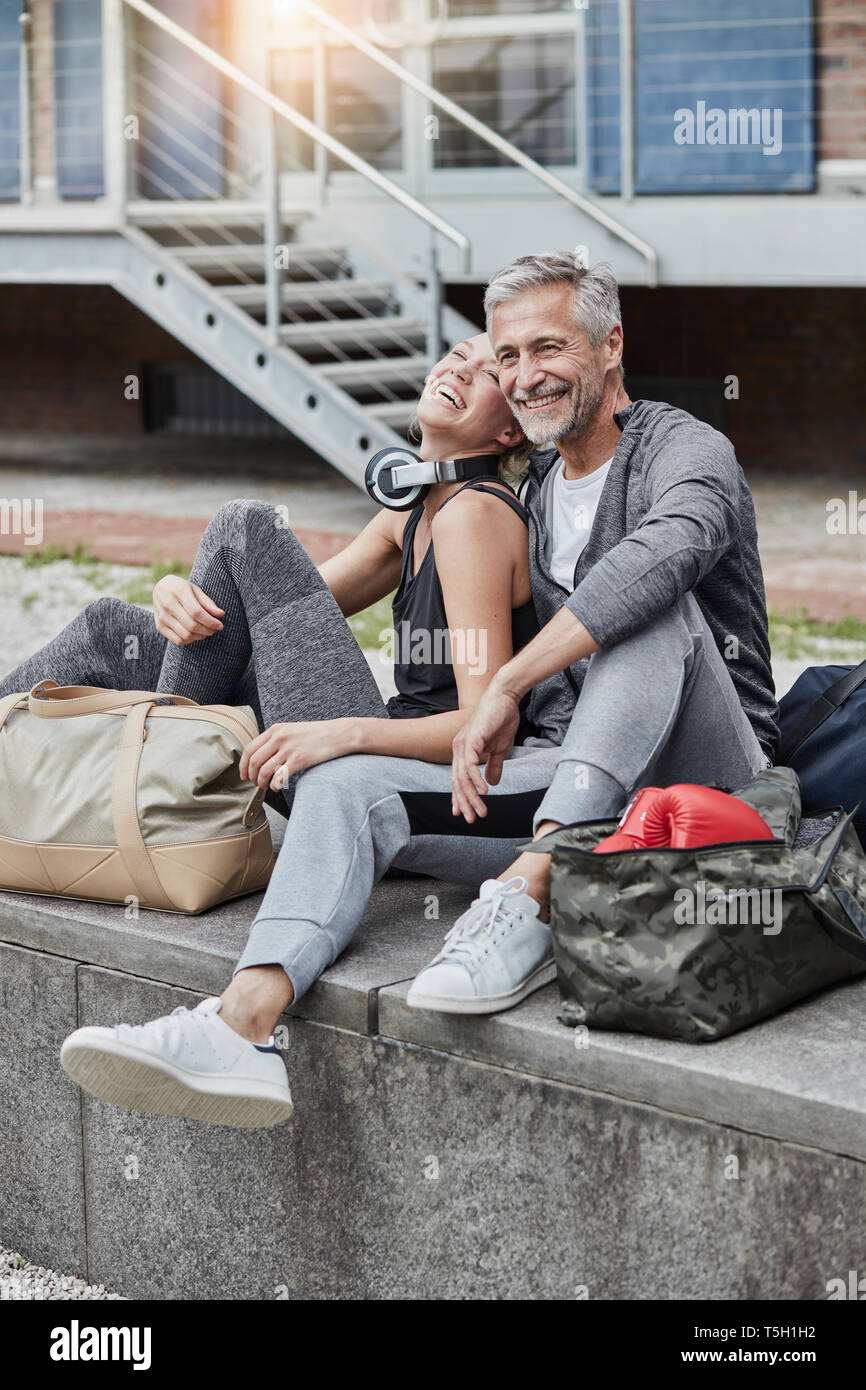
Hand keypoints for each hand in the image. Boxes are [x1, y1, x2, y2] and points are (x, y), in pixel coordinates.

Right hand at [153, 574, 223, 645]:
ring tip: (206, 631)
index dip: (210, 621)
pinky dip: (190, 640)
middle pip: (192, 625)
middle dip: (207, 630)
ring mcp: (162, 617)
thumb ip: (207, 602)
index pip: (196, 612)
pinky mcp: (159, 626)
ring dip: (200, 636)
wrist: (160, 588)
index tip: (220, 625)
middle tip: (214, 629)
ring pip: (186, 635)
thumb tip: (220, 614)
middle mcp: (168, 604)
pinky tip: (195, 634)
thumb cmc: (181, 588)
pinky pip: (178, 640)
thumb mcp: (195, 589)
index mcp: (178, 591)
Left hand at [239, 718, 356, 789]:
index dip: (242, 765)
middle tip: (256, 784)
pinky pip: (279, 777)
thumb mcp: (292, 729)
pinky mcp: (299, 760)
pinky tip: (277, 787)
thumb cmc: (316, 734)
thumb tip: (260, 757)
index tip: (244, 775)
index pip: (249, 749)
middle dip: (252, 776)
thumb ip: (276, 739)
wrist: (338, 734)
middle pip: (254, 762)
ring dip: (262, 783)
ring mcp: (289, 749)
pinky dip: (274, 786)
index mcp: (275, 729)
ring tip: (266, 786)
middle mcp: (279, 737)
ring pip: (264, 771)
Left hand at [451, 681, 520, 822]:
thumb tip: (492, 783)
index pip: (457, 779)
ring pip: (462, 777)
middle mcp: (458, 748)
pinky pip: (470, 764)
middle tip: (472, 819)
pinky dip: (476, 779)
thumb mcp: (500, 747)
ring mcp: (463, 744)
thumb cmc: (502, 718)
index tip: (464, 814)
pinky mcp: (472, 739)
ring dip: (472, 796)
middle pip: (457, 782)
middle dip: (465, 802)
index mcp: (463, 751)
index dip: (460, 797)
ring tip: (481, 811)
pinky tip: (484, 791)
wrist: (505, 695)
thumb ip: (494, 765)